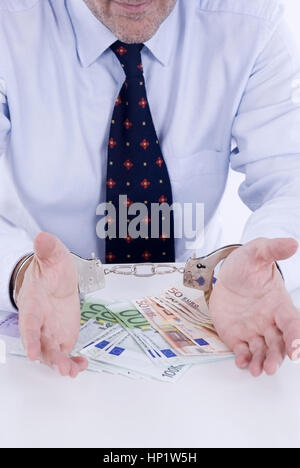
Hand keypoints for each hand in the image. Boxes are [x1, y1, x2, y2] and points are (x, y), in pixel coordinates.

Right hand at [17, 232, 87, 376]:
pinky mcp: (63, 338)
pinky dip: (73, 362)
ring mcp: (51, 333)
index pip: (29, 323)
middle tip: (61, 367)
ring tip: (73, 370)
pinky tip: (83, 363)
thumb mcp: (52, 256)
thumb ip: (47, 249)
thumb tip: (42, 237)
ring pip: (53, 354)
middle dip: (50, 357)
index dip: (30, 338)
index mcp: (33, 305)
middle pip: (41, 344)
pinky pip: (66, 354)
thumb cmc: (50, 269)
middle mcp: (39, 323)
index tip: (33, 352)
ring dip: (62, 364)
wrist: (57, 278)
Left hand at [209, 237, 299, 376]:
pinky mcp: (237, 336)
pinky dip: (244, 358)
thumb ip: (272, 249)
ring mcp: (254, 330)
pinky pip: (243, 351)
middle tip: (271, 367)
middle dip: (277, 357)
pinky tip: (241, 362)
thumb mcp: (257, 252)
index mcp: (279, 304)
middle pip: (279, 344)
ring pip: (263, 351)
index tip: (296, 350)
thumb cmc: (246, 265)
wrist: (226, 275)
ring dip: (262, 362)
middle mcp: (270, 322)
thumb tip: (292, 243)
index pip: (292, 323)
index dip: (296, 337)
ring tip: (257, 370)